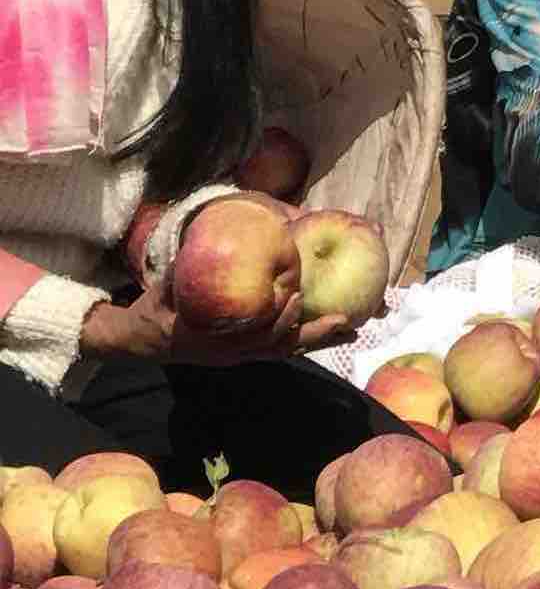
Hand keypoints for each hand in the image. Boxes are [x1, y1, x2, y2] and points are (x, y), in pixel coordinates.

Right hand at [80, 273, 352, 365]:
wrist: (138, 340)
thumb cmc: (155, 309)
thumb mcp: (163, 288)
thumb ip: (184, 268)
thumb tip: (203, 232)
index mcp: (213, 339)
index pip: (251, 335)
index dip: (275, 321)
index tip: (294, 299)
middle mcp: (232, 352)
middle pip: (281, 347)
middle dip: (313, 335)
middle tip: (344, 320)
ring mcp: (240, 356)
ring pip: (286, 351)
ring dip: (319, 341)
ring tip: (353, 331)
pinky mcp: (246, 353)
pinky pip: (281, 349)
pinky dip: (306, 341)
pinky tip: (333, 332)